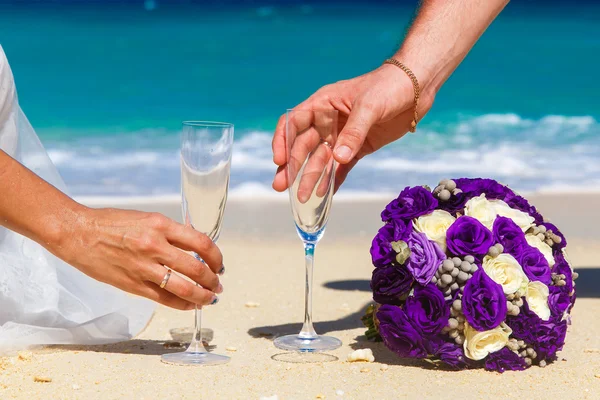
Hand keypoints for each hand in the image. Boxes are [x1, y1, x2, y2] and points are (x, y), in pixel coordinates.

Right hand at [50, 207, 223, 310]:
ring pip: (184, 288)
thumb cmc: (112, 223)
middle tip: (218, 284)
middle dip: (213, 280)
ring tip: (210, 298)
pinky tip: (190, 304)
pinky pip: (164, 299)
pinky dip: (182, 304)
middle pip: (197, 268)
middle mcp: (154, 246)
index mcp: (160, 225)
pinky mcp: (133, 285)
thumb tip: (195, 248)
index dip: (216, 256)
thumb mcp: (147, 219)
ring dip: (202, 296)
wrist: (78, 233)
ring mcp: (143, 267)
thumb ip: (170, 232)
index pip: (201, 243)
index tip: (219, 263)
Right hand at [272, 64, 434, 191]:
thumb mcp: (370, 106)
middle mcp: (328, 121)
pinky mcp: (358, 147)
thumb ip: (354, 132)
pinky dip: (333, 180)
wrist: (417, 86)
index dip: (283, 141)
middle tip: (282, 187)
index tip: (280, 160)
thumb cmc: (389, 85)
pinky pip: (342, 167)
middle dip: (293, 166)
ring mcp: (343, 135)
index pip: (294, 122)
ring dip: (311, 177)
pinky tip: (325, 195)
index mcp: (323, 103)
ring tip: (303, 198)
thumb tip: (338, 158)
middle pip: (304, 146)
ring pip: (321, 159)